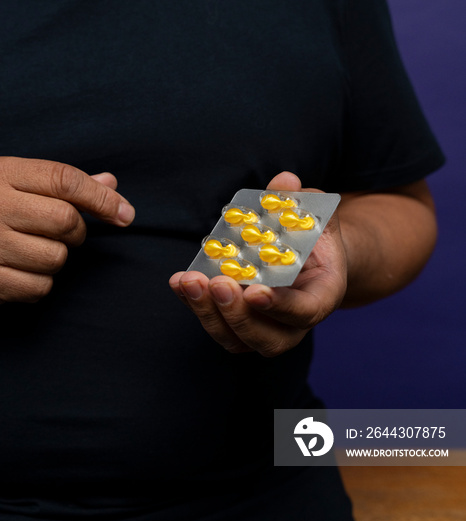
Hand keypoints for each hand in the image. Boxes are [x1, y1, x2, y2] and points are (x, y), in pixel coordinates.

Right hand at [0, 157, 134, 303]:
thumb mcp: (16, 178)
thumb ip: (62, 182)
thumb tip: (111, 182)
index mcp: (6, 175)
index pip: (65, 180)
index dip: (102, 198)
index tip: (125, 214)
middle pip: (66, 221)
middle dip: (76, 231)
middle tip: (62, 231)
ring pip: (56, 258)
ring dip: (57, 258)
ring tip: (35, 248)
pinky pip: (38, 287)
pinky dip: (40, 282)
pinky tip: (22, 269)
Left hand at [169, 171, 346, 356]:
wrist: (308, 257)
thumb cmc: (313, 234)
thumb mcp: (313, 212)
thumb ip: (299, 200)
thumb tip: (284, 182)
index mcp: (323, 295)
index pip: (305, 311)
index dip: (280, 305)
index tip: (255, 292)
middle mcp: (295, 323)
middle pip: (268, 339)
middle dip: (238, 314)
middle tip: (218, 283)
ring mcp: (266, 329)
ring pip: (236, 339)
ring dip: (209, 313)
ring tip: (191, 281)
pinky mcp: (238, 325)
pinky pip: (216, 325)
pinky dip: (194, 305)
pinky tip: (180, 281)